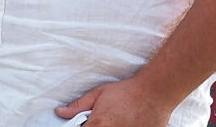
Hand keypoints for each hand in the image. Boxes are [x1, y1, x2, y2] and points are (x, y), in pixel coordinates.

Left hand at [57, 78, 171, 126]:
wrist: (154, 93)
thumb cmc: (127, 92)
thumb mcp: (98, 94)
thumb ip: (78, 106)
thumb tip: (60, 112)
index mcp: (98, 125)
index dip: (83, 126)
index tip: (86, 122)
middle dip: (97, 126)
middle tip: (104, 119)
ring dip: (110, 126)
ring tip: (118, 118)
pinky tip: (127, 121)